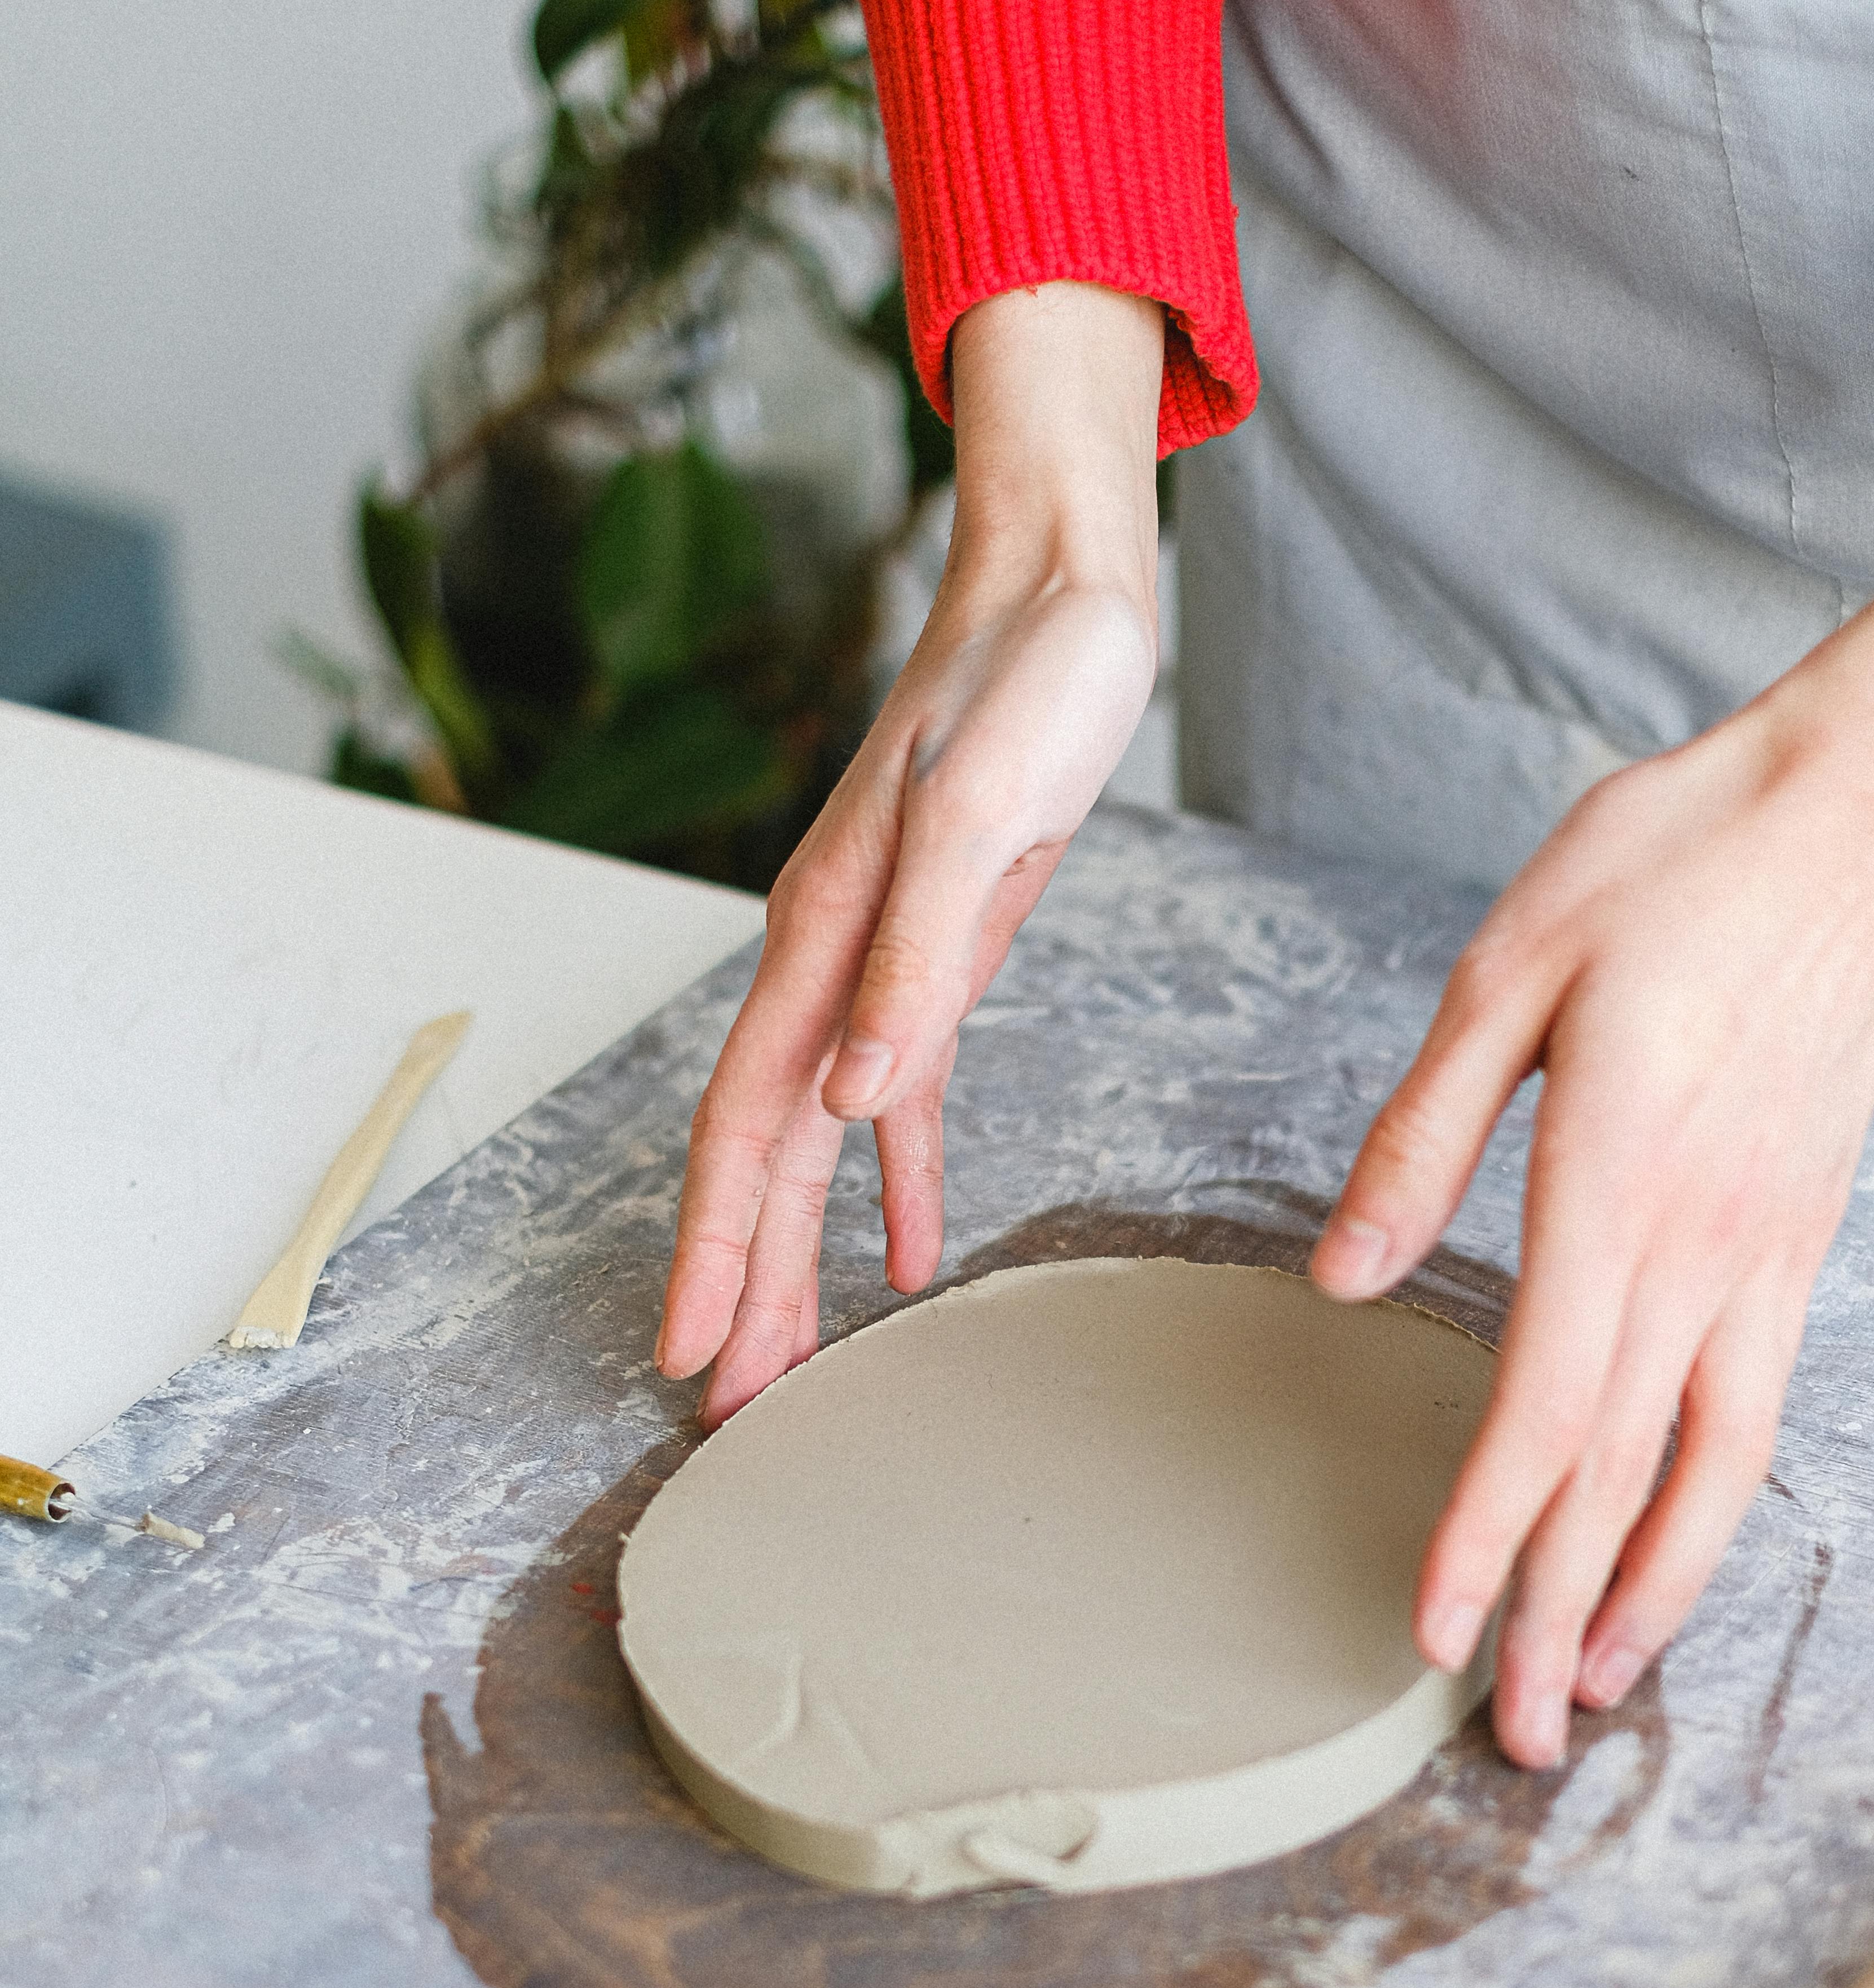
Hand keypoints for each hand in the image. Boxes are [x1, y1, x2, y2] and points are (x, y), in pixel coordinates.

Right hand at [658, 284, 1163, 1423]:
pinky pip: (899, 1096)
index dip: (717, 1245)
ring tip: (787, 1358)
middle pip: (763, 1153)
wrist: (1065, 584)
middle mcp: (832, 956)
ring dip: (798, 1250)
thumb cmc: (1031, 680)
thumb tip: (849, 1098)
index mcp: (825, 931)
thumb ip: (916, 960)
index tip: (693, 1350)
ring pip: (818, 1140)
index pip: (748, 1123)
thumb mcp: (983, 814)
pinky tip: (903, 1251)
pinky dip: (893, 1178)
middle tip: (723, 1402)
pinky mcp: (940, 951)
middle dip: (739, 1280)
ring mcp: (879, 957)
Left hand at [1313, 453, 1873, 1768]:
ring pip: (1711, 1467)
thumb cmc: (1674, 864)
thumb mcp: (1507, 969)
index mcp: (1617, 1180)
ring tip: (1601, 1683)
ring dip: (1653, 1589)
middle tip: (1517, 1737)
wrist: (1856, 811)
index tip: (1437, 1631)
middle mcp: (1706, 1243)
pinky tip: (1674, 1545)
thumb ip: (1423, 1136)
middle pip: (1622, 1473)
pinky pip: (1758, 1405)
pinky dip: (1712, 1501)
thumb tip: (1346, 1274)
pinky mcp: (1802, 1238)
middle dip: (1563, 1615)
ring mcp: (1769, 1250)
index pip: (1543, 1405)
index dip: (1487, 1534)